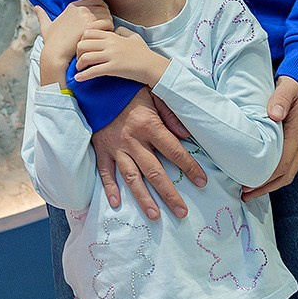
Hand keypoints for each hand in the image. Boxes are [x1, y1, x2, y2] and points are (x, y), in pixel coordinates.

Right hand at [33, 0, 110, 84]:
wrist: (55, 53)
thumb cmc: (52, 42)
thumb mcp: (46, 26)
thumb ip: (42, 15)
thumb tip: (35, 7)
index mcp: (73, 6)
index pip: (96, 0)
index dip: (101, 9)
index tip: (100, 20)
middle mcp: (80, 8)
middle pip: (104, 6)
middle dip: (106, 16)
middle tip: (105, 28)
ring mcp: (85, 16)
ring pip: (107, 14)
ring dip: (109, 23)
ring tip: (105, 33)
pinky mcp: (90, 26)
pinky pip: (108, 23)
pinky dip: (109, 30)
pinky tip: (105, 37)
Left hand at [74, 25, 166, 87]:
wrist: (152, 66)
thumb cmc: (144, 53)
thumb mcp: (134, 37)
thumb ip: (123, 31)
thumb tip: (115, 29)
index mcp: (113, 36)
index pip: (88, 32)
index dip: (81, 40)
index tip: (82, 49)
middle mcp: (110, 44)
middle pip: (83, 43)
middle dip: (77, 52)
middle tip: (79, 60)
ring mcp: (111, 56)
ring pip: (86, 57)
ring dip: (79, 64)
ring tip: (79, 70)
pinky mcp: (113, 68)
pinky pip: (93, 71)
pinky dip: (83, 76)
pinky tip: (78, 79)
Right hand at [92, 88, 206, 220]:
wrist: (95, 83)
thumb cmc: (127, 88)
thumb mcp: (153, 92)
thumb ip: (170, 114)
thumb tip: (186, 135)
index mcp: (149, 125)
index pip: (174, 151)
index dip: (189, 168)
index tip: (202, 182)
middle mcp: (133, 140)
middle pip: (155, 171)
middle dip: (170, 193)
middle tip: (182, 212)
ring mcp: (115, 147)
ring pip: (132, 177)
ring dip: (143, 198)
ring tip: (155, 216)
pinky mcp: (101, 149)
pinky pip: (105, 172)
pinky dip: (110, 188)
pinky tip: (117, 203)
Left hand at [242, 75, 297, 198]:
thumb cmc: (296, 85)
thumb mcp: (288, 87)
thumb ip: (280, 99)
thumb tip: (274, 115)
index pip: (283, 163)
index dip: (266, 177)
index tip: (248, 185)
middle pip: (286, 174)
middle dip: (266, 187)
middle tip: (245, 194)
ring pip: (287, 172)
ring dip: (270, 184)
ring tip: (249, 190)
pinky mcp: (296, 142)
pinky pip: (287, 164)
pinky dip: (274, 174)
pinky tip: (260, 175)